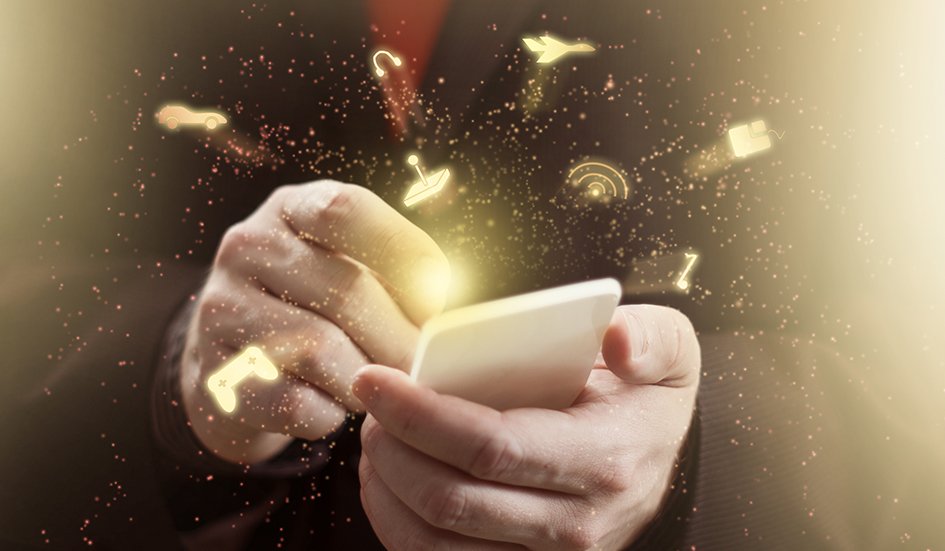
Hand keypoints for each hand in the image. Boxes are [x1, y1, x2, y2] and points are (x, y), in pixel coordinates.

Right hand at [180, 181, 449, 464]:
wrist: (230, 361)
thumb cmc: (314, 306)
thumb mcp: (347, 264)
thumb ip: (396, 272)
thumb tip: (444, 315)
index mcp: (290, 208)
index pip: (346, 210)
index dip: (404, 253)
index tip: (436, 299)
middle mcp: (247, 246)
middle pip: (346, 290)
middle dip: (399, 338)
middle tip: (423, 366)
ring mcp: (222, 309)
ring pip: (320, 350)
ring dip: (366, 379)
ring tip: (380, 386)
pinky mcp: (215, 375)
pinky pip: (295, 403)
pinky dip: (331, 414)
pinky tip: (335, 406)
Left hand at [354, 305, 699, 549]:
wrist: (658, 458)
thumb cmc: (646, 397)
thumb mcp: (671, 352)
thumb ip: (650, 337)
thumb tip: (615, 341)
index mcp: (603, 460)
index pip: (492, 446)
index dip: (421, 415)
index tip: (376, 378)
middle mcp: (575, 524)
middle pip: (451, 498)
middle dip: (391, 446)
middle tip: (370, 400)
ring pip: (434, 540)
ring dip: (385, 487)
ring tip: (374, 436)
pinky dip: (396, 523)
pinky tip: (387, 479)